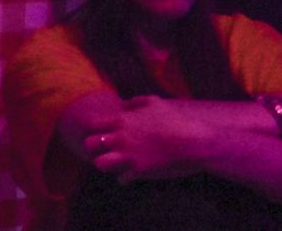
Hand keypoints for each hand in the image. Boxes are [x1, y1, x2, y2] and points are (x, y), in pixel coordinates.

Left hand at [85, 95, 209, 182]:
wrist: (192, 141)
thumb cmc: (174, 119)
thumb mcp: (154, 102)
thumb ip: (135, 102)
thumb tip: (124, 104)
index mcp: (121, 120)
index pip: (92, 124)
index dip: (96, 129)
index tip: (104, 132)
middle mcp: (120, 138)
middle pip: (89, 144)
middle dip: (94, 147)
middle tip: (105, 150)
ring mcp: (128, 155)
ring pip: (100, 164)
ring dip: (106, 164)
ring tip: (115, 163)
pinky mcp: (139, 170)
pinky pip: (121, 178)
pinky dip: (124, 178)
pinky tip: (131, 174)